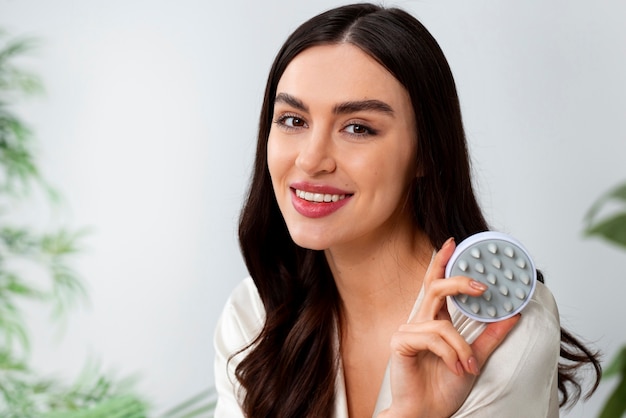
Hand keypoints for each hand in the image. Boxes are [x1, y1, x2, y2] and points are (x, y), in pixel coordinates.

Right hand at [379, 238, 520, 417]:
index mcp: (434, 321)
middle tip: (482, 286)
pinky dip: (450, 354)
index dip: (442, 263)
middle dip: (458, 282)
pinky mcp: (401, 343)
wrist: (427, 413)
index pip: (436, 285)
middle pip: (434, 288)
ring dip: (462, 347)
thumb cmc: (443, 388)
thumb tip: (512, 315)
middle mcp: (420, 322)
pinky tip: (454, 368)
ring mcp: (408, 331)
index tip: (453, 243)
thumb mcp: (475, 358)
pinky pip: (433, 338)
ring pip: (442, 324)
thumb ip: (491, 336)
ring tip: (468, 366)